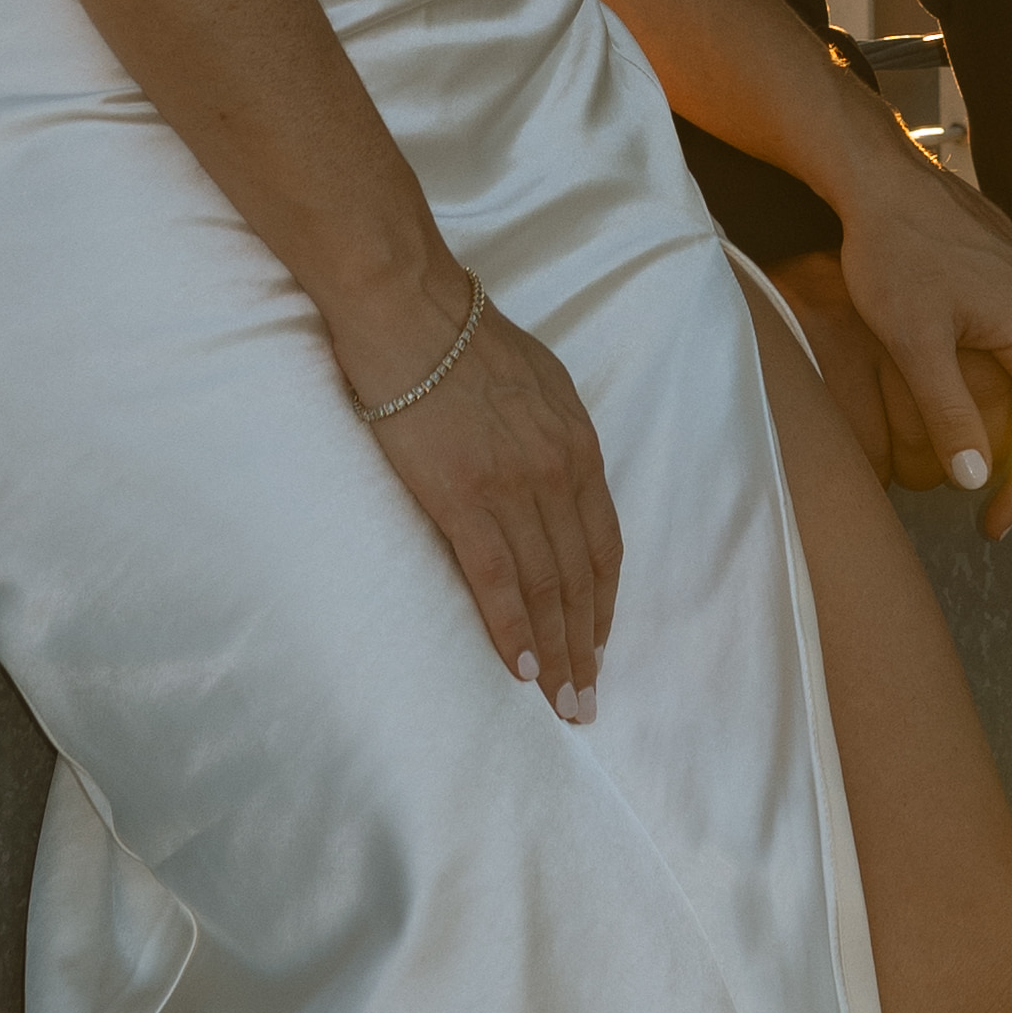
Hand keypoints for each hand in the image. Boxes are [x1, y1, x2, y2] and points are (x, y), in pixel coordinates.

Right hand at [353, 287, 624, 709]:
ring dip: (558, 653)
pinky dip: (513, 630)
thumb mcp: (534, 380)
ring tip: (562, 703)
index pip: (602, 542)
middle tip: (587, 699)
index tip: (598, 643)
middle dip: (586, 645)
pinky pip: (497, 579)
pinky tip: (521, 669)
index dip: (603, 601)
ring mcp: (514, 487)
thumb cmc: (459, 335)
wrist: (408, 309)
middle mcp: (559, 471)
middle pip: (581, 576)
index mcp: (577, 443)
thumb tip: (549, 470)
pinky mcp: (464, 498)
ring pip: (547, 588)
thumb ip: (549, 433)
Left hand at [822, 118, 1011, 541]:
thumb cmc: (894, 253)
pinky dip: (993, 370)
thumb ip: (949, 414)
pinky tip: (954, 382)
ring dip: (1000, 409)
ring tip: (960, 444)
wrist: (880, 177)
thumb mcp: (916, 345)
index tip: (994, 522)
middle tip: (974, 494)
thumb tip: (976, 478)